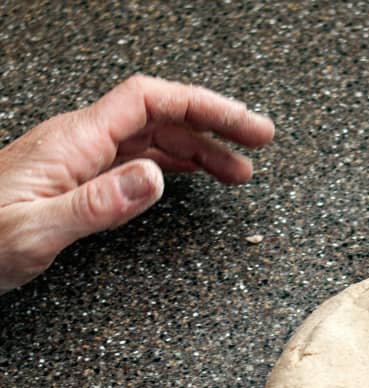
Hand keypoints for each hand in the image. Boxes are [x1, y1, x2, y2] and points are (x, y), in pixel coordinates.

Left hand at [0, 74, 274, 291]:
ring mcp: (81, 159)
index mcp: (75, 142)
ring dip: (202, 149)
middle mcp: (82, 143)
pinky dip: (176, 164)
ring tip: (239, 171)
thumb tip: (156, 178)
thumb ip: (97, 204)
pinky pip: (139, 159)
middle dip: (216, 125)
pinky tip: (193, 175)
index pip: (151, 102)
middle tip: (259, 143)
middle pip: (162, 115)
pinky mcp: (81, 179)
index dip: (205, 107)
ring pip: (155, 138)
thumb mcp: (36, 231)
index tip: (245, 128)